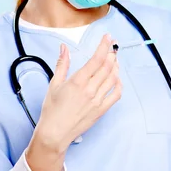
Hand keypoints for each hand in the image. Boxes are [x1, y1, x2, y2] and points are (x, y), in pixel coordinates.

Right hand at [35, 34, 121, 151]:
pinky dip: (118, 84)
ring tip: (114, 59)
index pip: (96, 59)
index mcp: (78, 81)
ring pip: (113, 78)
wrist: (55, 133)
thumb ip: (62, 64)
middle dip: (112, 53)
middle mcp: (90, 89)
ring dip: (116, 66)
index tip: (108, 38)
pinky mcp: (101, 110)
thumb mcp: (54, 84)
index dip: (104, 46)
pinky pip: (116, 94)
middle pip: (107, 66)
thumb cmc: (52, 110)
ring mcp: (97, 100)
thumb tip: (64, 48)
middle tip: (113, 46)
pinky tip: (116, 78)